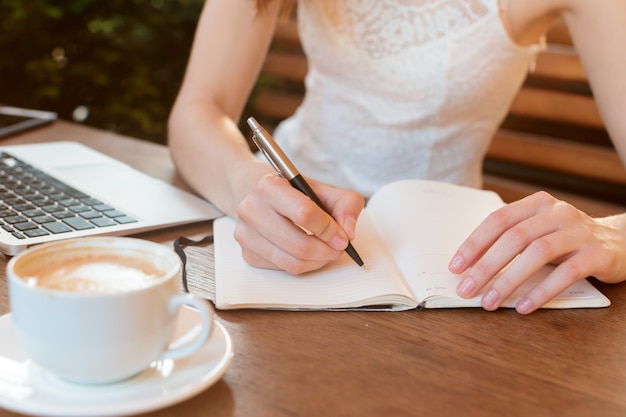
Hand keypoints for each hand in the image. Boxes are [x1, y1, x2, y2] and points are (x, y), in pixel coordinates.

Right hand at [234, 173, 363, 273]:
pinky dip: (303, 265)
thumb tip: (348, 232)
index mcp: (269, 186)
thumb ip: (345, 204)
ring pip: (292, 262)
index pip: (305, 213)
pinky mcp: (248, 254)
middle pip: (299, 245)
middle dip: (327, 251)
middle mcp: (251, 209)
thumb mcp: (322, 188)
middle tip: (339, 248)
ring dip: (317, 261)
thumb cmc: (292, 192)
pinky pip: (284, 269)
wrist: (258, 194)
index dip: (329, 229)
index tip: (343, 236)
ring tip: (327, 251)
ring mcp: (246, 234)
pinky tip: (308, 253)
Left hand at [449, 191, 625, 313]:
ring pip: (537, 253)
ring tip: (490, 302)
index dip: (474, 244)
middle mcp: (557, 212)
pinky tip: (524, 307)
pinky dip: (542, 291)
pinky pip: (566, 272)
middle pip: (514, 238)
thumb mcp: (538, 231)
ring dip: (509, 280)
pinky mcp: (597, 253)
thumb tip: (469, 267)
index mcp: (536, 203)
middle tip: (466, 289)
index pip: (498, 220)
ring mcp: (579, 231)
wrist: (620, 242)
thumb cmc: (565, 240)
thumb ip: (510, 240)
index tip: (455, 267)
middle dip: (485, 266)